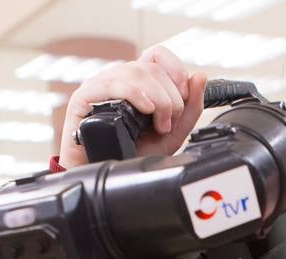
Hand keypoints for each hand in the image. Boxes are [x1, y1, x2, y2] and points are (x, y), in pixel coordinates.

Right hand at [58, 45, 207, 169]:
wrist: (109, 177)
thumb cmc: (133, 155)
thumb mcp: (171, 135)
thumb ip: (190, 109)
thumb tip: (200, 76)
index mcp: (138, 83)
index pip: (159, 55)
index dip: (176, 72)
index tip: (184, 97)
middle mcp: (119, 79)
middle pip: (152, 67)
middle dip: (170, 98)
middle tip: (168, 124)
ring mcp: (101, 85)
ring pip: (136, 73)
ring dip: (158, 100)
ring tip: (158, 126)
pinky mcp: (85, 97)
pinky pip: (113, 84)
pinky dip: (136, 95)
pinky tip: (145, 112)